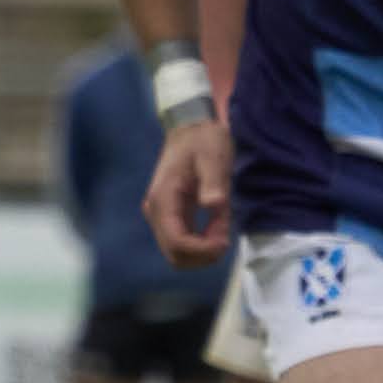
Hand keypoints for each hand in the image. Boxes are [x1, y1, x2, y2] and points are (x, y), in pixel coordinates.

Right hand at [142, 117, 233, 266]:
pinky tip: (217, 226)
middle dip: (203, 253)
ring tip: (221, 226)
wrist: (192, 128)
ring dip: (204, 250)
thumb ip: (213, 181)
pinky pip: (184, 242)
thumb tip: (213, 204)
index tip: (225, 240)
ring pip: (178, 253)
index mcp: (163, 198)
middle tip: (225, 234)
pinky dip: (202, 243)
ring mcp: (162, 216)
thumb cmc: (203, 140)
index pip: (176, 242)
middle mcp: (157, 212)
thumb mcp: (213, 156)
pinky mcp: (171, 216)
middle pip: (174, 255)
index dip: (201, 250)